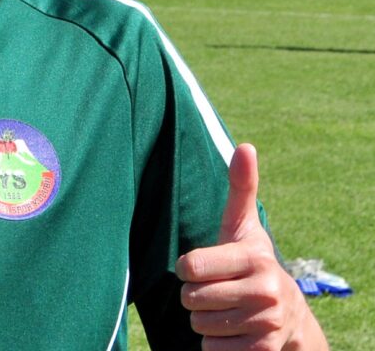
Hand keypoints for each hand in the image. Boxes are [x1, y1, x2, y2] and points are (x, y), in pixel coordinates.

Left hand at [176, 143, 325, 349]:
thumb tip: (245, 146)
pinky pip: (211, 350)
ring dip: (205, 320)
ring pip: (198, 325)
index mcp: (254, 258)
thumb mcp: (244, 228)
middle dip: (196, 296)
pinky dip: (215, 344)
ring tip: (227, 309)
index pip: (190, 266)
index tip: (203, 266)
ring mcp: (264, 324)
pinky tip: (234, 331)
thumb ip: (241, 189)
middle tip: (218, 290)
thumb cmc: (251, 263)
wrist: (288, 316)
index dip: (189, 268)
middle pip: (190, 298)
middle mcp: (264, 291)